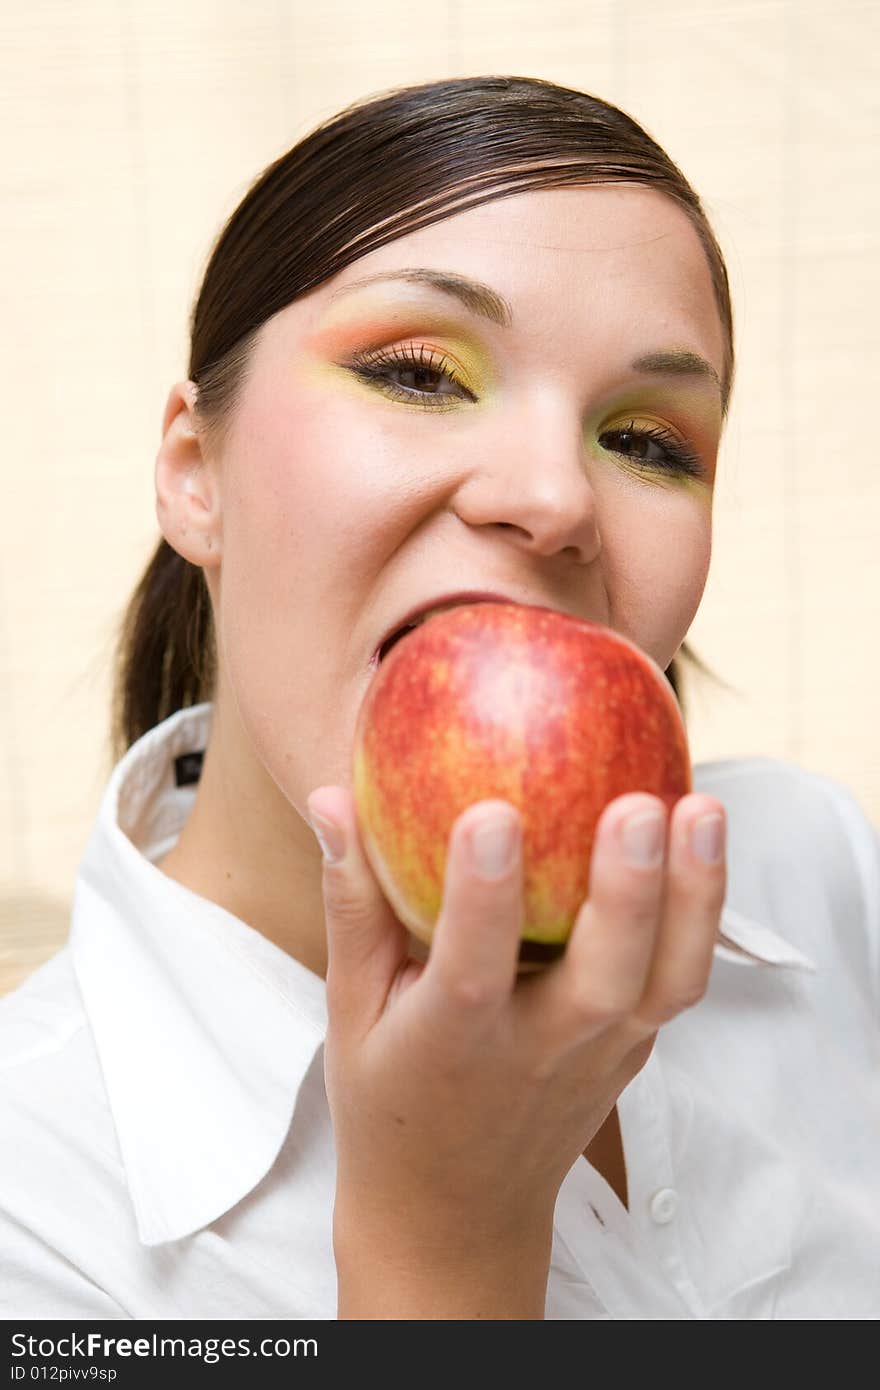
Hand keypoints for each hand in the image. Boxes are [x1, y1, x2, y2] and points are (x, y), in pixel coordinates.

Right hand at [305, 786, 725, 1313]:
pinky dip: (699, 914)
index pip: (470, 968)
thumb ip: (352, 903)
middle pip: (602, 980)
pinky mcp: (635, 1051)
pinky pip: (676, 981)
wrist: (457, 1216)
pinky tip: (704, 835)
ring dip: (694, 897)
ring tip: (702, 808)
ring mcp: (600, 1057)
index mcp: (452, 1043)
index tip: (489, 813)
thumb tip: (329, 796)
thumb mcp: (352, 1009)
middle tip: (638, 805)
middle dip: (627, 893)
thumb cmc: (391, 1099)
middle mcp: (538, 1052)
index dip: (481, 894)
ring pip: (665, 984)